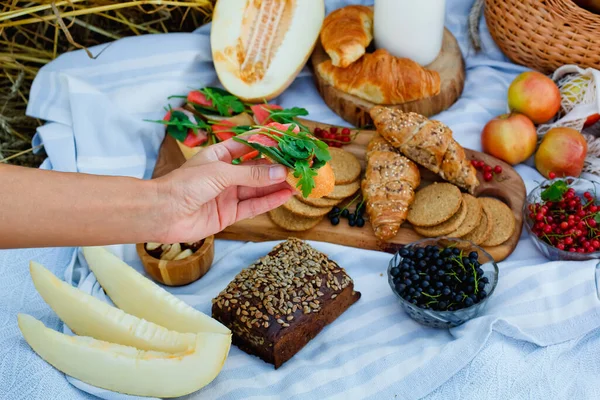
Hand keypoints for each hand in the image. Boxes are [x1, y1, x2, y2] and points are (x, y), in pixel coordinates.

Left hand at [155, 139, 292, 242]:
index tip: (289, 136)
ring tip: (298, 180)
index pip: (249, 145)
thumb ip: (252, 174)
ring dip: (277, 184)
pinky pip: (253, 206)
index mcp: (219, 156)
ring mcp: (227, 195)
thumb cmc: (185, 185)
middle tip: (300, 162)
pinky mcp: (229, 214)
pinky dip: (269, 201)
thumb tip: (281, 172)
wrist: (162, 214)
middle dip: (277, 165)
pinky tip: (286, 195)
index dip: (269, 141)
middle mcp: (225, 174)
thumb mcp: (221, 173)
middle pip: (256, 168)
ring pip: (258, 188)